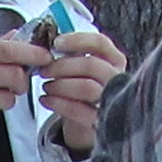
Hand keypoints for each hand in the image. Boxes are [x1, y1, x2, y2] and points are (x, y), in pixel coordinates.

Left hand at [36, 26, 125, 155]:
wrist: (90, 117)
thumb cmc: (83, 84)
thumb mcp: (82, 66)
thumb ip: (72, 53)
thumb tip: (47, 42)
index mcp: (114, 58)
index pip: (99, 42)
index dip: (76, 40)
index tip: (55, 43)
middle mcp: (117, 77)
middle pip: (91, 65)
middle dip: (62, 66)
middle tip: (43, 70)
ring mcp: (113, 100)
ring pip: (86, 88)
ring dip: (60, 85)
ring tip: (45, 86)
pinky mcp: (102, 121)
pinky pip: (80, 111)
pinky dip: (59, 104)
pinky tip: (45, 100)